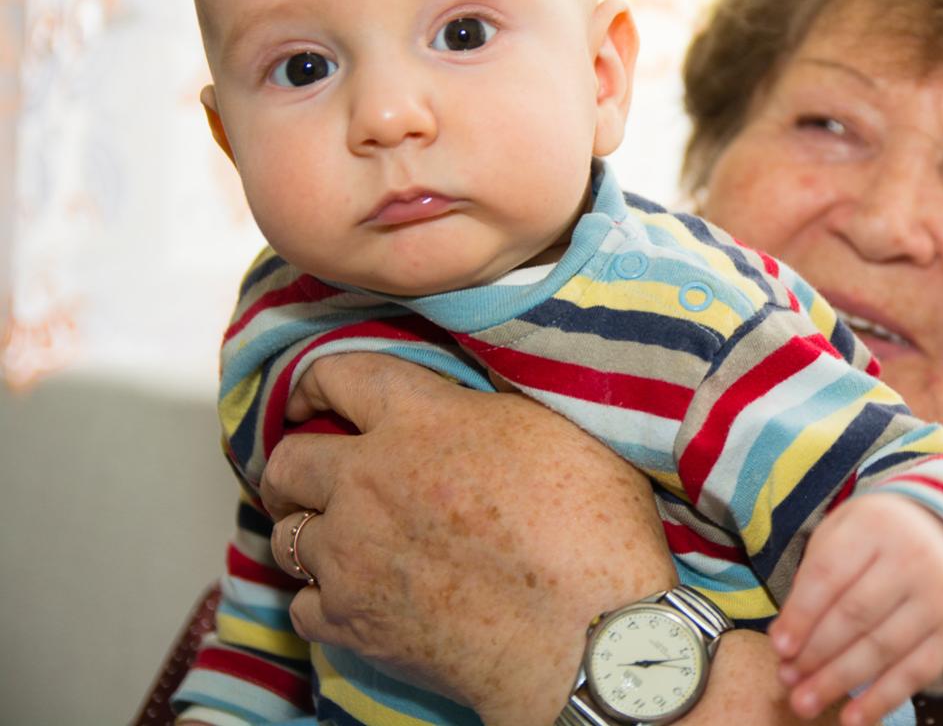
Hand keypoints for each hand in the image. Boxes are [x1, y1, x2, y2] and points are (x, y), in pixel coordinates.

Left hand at [258, 353, 674, 725]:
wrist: (583, 631)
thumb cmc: (591, 526)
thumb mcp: (554, 427)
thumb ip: (491, 405)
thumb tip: (472, 396)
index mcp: (419, 419)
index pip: (339, 375)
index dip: (317, 382)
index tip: (314, 397)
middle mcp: (367, 479)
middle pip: (288, 461)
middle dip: (295, 465)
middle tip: (315, 477)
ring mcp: (351, 554)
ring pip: (287, 536)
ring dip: (310, 533)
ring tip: (339, 543)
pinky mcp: (350, 621)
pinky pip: (302, 606)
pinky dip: (324, 602)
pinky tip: (357, 600)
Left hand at [769, 493, 942, 725]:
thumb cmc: (876, 539)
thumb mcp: (841, 534)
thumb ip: (812, 579)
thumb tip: (786, 640)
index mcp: (874, 525)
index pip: (829, 574)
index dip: (801, 615)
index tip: (778, 647)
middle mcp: (912, 556)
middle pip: (855, 615)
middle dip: (815, 654)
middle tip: (787, 680)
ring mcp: (938, 595)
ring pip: (882, 648)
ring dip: (839, 681)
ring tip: (805, 702)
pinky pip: (916, 672)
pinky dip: (881, 700)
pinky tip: (852, 717)